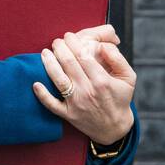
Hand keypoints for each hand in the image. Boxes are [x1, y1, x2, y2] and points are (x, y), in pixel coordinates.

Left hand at [32, 29, 135, 145]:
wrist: (114, 128)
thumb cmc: (120, 98)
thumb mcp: (128, 78)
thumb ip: (118, 59)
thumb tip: (103, 45)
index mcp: (102, 80)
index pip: (83, 55)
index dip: (73, 42)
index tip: (69, 35)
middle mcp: (87, 91)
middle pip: (68, 63)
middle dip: (60, 47)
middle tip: (57, 41)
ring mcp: (76, 103)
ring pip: (58, 79)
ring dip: (49, 63)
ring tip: (45, 52)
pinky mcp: (67, 114)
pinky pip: (51, 104)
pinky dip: (42, 94)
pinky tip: (35, 83)